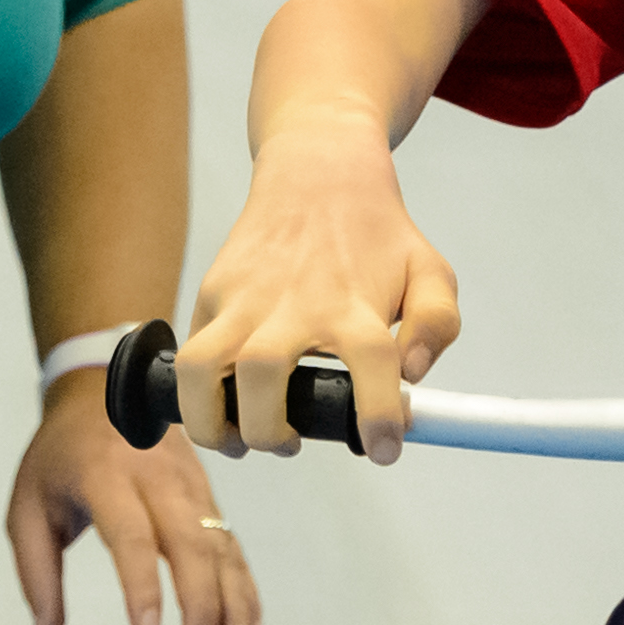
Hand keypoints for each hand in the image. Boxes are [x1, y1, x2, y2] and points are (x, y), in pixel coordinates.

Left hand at [11, 375, 262, 624]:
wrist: (100, 389)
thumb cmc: (57, 458)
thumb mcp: (27, 508)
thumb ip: (36, 575)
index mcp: (103, 475)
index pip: (131, 535)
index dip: (142, 585)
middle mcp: (155, 476)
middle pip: (189, 539)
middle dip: (200, 599)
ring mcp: (189, 482)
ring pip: (219, 543)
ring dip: (233, 598)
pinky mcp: (207, 493)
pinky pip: (230, 543)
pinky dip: (244, 586)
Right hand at [182, 119, 459, 463]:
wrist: (318, 174)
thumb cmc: (377, 237)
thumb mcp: (429, 271)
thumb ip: (437, 324)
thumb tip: (412, 375)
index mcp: (353, 301)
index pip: (372, 362)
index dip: (377, 414)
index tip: (384, 451)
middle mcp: (294, 301)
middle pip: (263, 372)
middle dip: (271, 429)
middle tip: (294, 442)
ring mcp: (244, 298)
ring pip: (202, 367)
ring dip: (210, 419)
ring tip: (237, 440)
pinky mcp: (212, 293)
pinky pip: (187, 355)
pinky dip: (192, 395)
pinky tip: (221, 410)